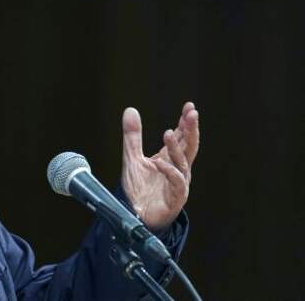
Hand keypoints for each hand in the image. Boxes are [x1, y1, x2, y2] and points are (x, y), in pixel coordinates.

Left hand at [121, 102, 199, 230]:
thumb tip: (130, 110)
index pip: (182, 138)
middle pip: (189, 147)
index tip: (189, 107)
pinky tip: (159, 162)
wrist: (135, 215)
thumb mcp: (132, 157)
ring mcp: (178, 183)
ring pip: (183, 163)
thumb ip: (133, 136)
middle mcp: (177, 169)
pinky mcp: (175, 198)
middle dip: (191, 129)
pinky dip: (168, 171)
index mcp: (170, 159)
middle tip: (192, 113)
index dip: (185, 123)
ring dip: (176, 148)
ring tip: (168, 133)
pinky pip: (176, 183)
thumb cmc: (139, 189)